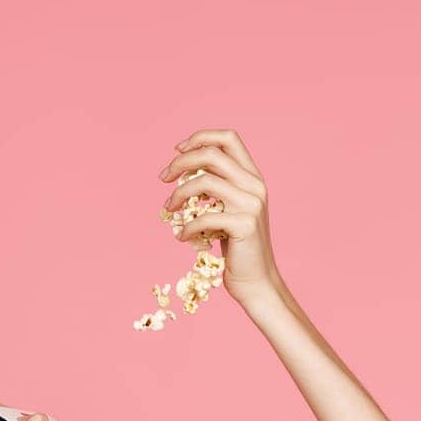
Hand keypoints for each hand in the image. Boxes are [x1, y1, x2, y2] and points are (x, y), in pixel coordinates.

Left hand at [158, 128, 283, 309]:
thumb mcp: (228, 210)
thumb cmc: (238, 248)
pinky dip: (187, 227)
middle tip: (163, 178)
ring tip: (169, 210)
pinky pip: (204, 217)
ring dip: (178, 194)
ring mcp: (252, 204)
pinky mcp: (244, 225)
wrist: (257, 282)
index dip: (200, 137)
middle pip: (212, 154)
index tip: (177, 151)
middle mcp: (255, 186)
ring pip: (204, 181)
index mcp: (253, 177)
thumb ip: (216, 189)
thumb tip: (183, 172)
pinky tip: (182, 238)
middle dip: (180, 162)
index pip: (228, 138)